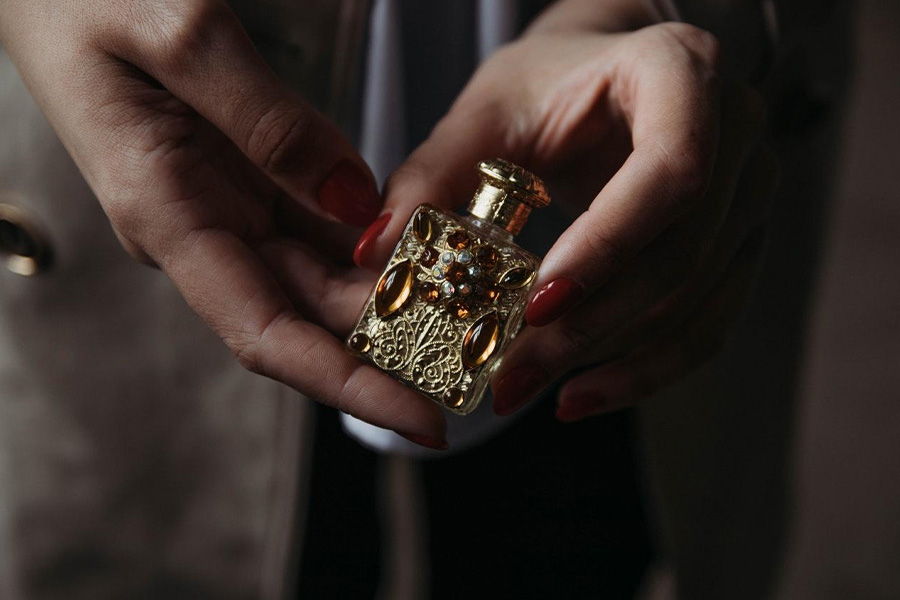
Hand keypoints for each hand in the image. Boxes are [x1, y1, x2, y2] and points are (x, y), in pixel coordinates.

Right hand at [0, 0, 446, 443]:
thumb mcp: (180, 34)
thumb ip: (270, 122)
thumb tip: (354, 201)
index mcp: (167, 213)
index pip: (267, 332)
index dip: (348, 383)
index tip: (422, 420)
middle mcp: (200, 228)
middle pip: (309, 314)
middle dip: (391, 348)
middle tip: (477, 364)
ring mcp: (226, 204)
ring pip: (322, 276)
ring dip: (392, 300)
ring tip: (470, 318)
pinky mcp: (246, 175)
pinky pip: (320, 226)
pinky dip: (374, 245)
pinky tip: (427, 253)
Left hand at [355, 22, 776, 420]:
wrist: (609, 79)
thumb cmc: (548, 83)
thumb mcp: (486, 113)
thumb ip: (433, 176)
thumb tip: (377, 255)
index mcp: (682, 72)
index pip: (670, 170)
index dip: (608, 244)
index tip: (534, 305)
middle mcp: (737, 136)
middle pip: (680, 253)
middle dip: (588, 326)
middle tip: (509, 374)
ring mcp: (748, 197)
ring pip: (694, 303)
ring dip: (607, 359)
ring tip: (525, 389)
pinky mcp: (736, 248)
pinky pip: (706, 326)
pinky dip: (644, 370)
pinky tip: (582, 394)